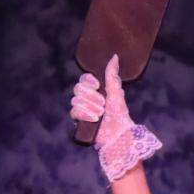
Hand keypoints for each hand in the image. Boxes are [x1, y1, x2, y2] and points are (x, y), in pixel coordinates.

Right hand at [69, 55, 161, 181]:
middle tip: (102, 105)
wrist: (118, 136)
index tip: (97, 85)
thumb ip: (112, 76)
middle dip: (92, 97)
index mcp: (96, 92)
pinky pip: (74, 112)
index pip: (84, 80)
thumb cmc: (119, 115)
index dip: (88, 81)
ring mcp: (81, 111)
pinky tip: (93, 119)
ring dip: (90, 107)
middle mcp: (87, 100)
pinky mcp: (77, 122)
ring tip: (100, 115)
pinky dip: (85, 115)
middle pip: (78, 89)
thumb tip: (115, 57)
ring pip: (75, 100)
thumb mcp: (116, 93)